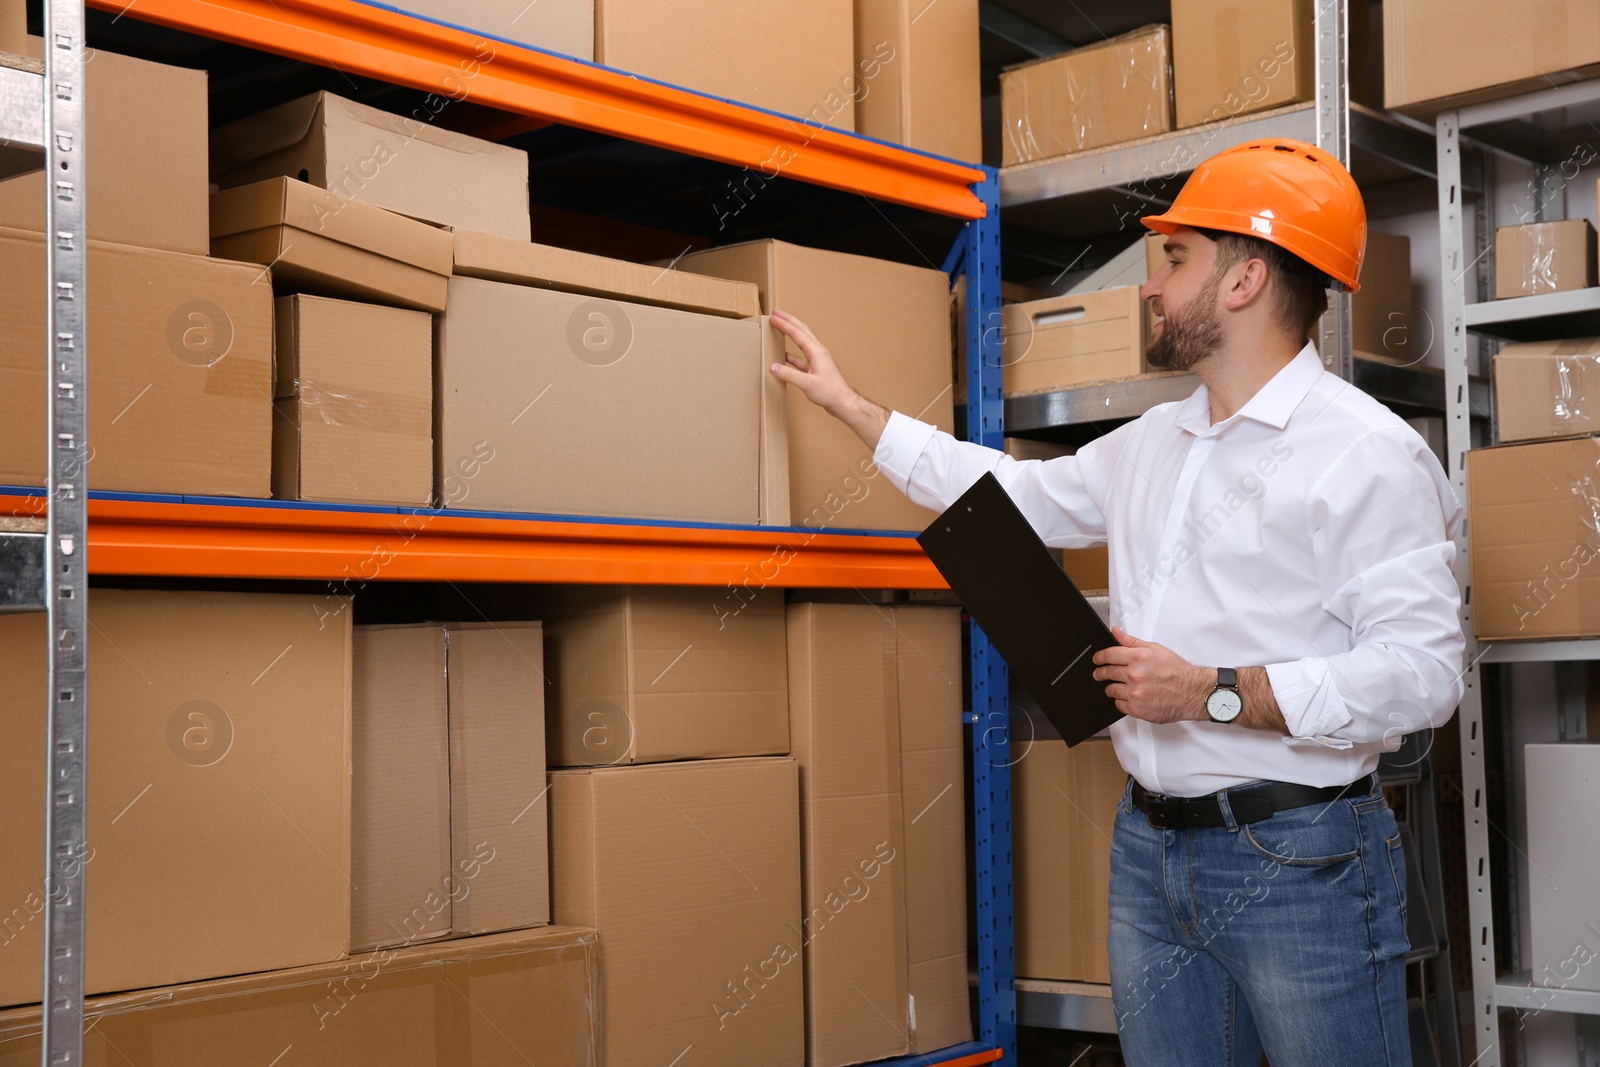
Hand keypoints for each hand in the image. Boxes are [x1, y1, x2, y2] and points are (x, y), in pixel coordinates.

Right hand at [768, 309, 857, 414]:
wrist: (842, 402)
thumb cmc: (829, 392)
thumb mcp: (807, 384)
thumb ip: (789, 375)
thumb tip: (772, 367)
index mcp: (816, 352)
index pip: (797, 333)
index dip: (784, 324)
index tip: (773, 317)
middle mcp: (817, 352)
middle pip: (801, 331)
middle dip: (788, 320)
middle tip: (776, 313)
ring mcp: (816, 359)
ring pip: (801, 341)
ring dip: (790, 333)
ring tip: (779, 327)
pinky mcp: (814, 368)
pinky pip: (800, 356)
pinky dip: (790, 353)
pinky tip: (783, 354)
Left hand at [1092, 626, 1212, 724]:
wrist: (1191, 692)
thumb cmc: (1176, 671)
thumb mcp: (1155, 649)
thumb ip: (1132, 642)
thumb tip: (1116, 632)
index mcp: (1138, 658)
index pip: (1108, 655)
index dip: (1099, 657)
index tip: (1096, 659)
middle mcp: (1135, 675)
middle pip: (1106, 672)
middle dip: (1101, 672)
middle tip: (1100, 673)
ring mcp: (1135, 693)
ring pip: (1110, 690)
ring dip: (1112, 688)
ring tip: (1120, 686)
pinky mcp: (1137, 709)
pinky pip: (1118, 705)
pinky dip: (1121, 701)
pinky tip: (1129, 697)